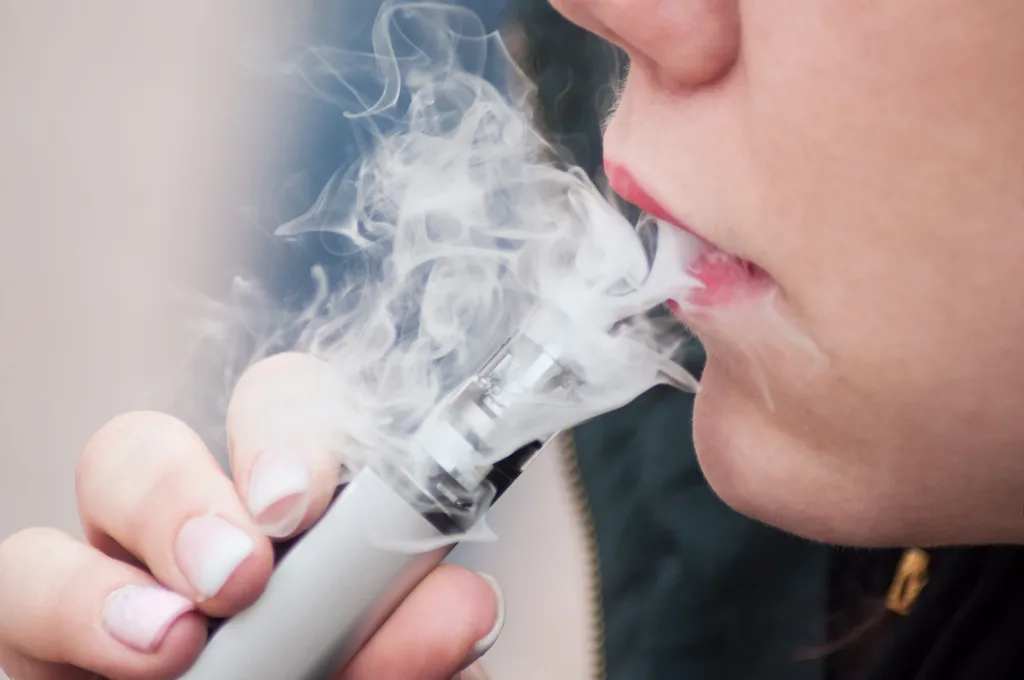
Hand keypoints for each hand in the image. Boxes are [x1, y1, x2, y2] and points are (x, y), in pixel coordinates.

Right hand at [0, 352, 502, 679]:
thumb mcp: (402, 665)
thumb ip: (421, 634)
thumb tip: (462, 603)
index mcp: (294, 510)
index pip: (282, 410)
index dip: (288, 431)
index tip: (301, 500)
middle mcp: (192, 532)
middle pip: (146, 447)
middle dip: (182, 496)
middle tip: (237, 572)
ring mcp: (108, 588)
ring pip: (64, 526)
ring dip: (106, 577)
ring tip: (174, 643)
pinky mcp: (44, 649)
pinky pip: (15, 605)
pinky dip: (67, 625)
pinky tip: (135, 661)